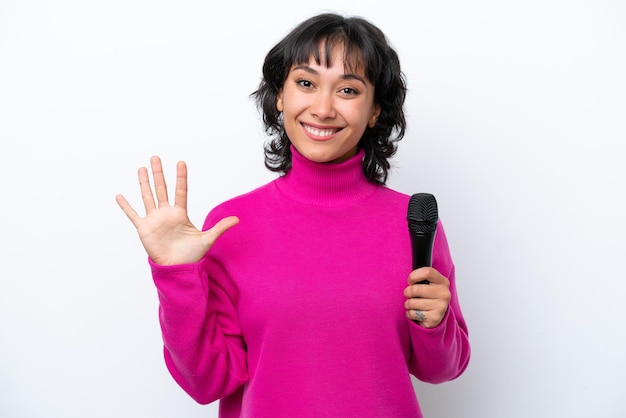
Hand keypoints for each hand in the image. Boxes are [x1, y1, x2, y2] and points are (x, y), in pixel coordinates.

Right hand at [115, 156, 238, 265]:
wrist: (177, 268)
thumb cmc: (192, 255)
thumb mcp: (207, 239)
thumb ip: (220, 227)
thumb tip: (237, 219)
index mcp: (181, 214)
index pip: (181, 191)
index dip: (181, 177)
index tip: (181, 162)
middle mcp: (166, 213)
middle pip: (162, 188)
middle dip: (159, 173)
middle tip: (155, 157)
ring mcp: (154, 220)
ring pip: (148, 197)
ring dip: (144, 183)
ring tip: (141, 168)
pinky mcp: (144, 229)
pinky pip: (133, 215)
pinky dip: (126, 206)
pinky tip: (120, 195)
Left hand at [403, 267, 450, 327]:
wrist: (435, 316)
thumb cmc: (428, 297)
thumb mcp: (429, 284)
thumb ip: (422, 278)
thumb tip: (410, 279)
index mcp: (443, 282)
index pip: (427, 272)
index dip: (414, 276)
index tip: (410, 281)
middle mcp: (444, 293)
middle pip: (416, 289)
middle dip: (407, 292)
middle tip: (409, 294)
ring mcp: (441, 307)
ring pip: (412, 302)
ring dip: (408, 304)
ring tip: (413, 305)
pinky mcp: (434, 318)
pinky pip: (413, 313)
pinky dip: (410, 314)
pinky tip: (416, 313)